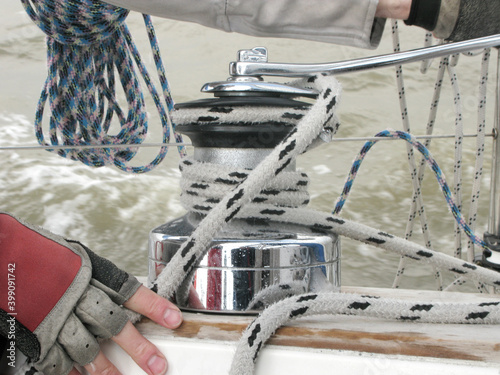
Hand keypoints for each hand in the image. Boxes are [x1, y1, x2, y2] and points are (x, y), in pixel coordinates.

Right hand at [0, 212, 181, 374]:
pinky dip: (74, 373)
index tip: (174, 320)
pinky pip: (59, 361)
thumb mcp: (79, 258)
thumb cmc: (43, 256)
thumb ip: (101, 277)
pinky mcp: (38, 337)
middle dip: (139, 348)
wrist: (2, 257)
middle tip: (157, 366)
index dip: (155, 307)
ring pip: (89, 351)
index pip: (131, 292)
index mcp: (91, 274)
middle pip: (115, 327)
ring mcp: (57, 320)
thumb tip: (124, 294)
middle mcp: (77, 298)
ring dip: (109, 370)